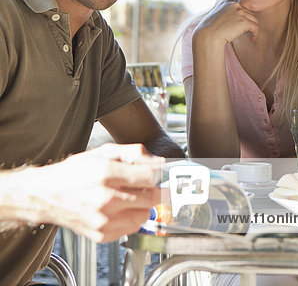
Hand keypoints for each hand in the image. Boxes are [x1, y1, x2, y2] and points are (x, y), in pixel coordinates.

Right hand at [21, 143, 163, 241]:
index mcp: (106, 173)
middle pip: (151, 198)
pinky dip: (132, 218)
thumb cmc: (75, 172)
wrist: (49, 195)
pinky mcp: (102, 234)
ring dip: (144, 206)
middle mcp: (106, 198)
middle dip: (153, 190)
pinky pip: (132, 228)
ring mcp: (104, 219)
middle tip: (145, 185)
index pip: (150, 177)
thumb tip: (159, 162)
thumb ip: (134, 153)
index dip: (157, 174)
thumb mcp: (103, 151)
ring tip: (130, 196)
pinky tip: (121, 208)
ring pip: (144, 216)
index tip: (156, 174)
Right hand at [193, 0, 258, 46]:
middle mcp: (234, 4)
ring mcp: (240, 12)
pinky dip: (255, 34)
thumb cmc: (209, 30)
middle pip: (249, 13)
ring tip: (250, 36)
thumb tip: (235, 22)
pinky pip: (255, 27)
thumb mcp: (216, 17)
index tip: (241, 26)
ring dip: (252, 28)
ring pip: (253, 20)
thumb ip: (226, 15)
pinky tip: (251, 39)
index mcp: (227, 2)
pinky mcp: (244, 21)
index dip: (243, 17)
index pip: (241, 8)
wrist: (208, 36)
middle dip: (248, 22)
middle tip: (247, 32)